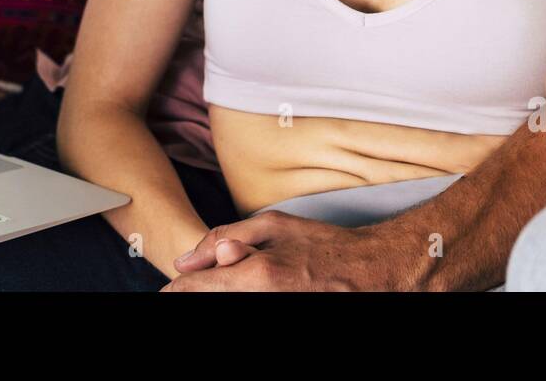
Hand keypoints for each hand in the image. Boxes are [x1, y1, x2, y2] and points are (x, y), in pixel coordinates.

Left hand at [162, 211, 406, 290]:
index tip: (174, 287)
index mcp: (255, 275)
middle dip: (206, 289)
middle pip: (207, 300)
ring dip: (227, 293)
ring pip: (226, 306)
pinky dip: (245, 297)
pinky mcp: (287, 320)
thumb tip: (183, 260)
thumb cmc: (323, 247)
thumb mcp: (274, 226)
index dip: (178, 288)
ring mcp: (274, 311)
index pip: (191, 289)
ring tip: (255, 280)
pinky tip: (263, 289)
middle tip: (225, 276)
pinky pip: (246, 307)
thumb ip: (223, 237)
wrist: (371, 272)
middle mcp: (261, 301)